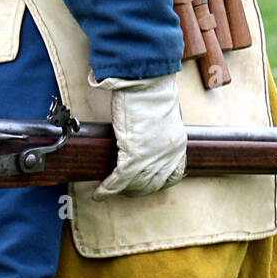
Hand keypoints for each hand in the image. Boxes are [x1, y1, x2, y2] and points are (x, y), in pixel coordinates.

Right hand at [90, 72, 187, 198]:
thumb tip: (146, 133)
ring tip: (111, 190)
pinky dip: (107, 189)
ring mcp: (152, 159)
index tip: (150, 184)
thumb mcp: (164, 115)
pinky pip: (119, 181)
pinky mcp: (134, 157)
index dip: (160, 183)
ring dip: (122, 191)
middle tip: (125, 190)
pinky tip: (99, 193)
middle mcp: (167, 156)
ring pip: (136, 186)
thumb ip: (159, 129)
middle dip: (137, 190)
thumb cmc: (153, 91)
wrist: (147, 84)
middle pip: (152, 185)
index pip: (173, 176)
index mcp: (177, 145)